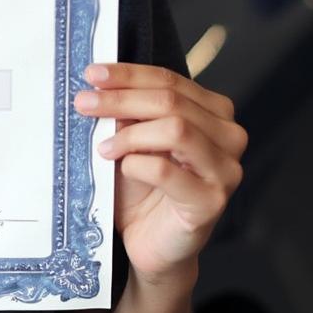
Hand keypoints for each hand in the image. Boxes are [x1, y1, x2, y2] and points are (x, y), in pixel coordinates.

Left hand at [74, 63, 246, 283]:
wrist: (148, 239)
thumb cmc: (141, 184)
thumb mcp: (132, 136)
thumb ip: (127, 110)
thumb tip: (99, 84)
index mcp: (212, 111)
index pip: (168, 80)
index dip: (128, 74)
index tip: (92, 73)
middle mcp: (228, 136)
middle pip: (171, 101)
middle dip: (121, 99)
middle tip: (84, 103)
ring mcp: (225, 170)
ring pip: (176, 129)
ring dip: (130, 134)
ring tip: (103, 147)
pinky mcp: (211, 201)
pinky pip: (167, 171)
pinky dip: (136, 165)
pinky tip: (124, 169)